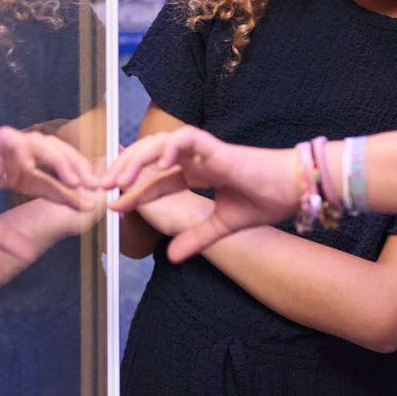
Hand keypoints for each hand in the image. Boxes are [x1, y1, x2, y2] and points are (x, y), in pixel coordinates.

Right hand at [0, 126, 94, 257]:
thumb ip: (5, 237)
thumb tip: (26, 254)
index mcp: (11, 173)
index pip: (48, 180)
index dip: (69, 191)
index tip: (89, 204)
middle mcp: (9, 158)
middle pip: (52, 155)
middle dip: (75, 168)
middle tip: (95, 187)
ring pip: (40, 144)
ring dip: (61, 159)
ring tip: (78, 180)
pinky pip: (13, 141)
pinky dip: (31, 151)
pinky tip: (46, 170)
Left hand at [103, 129, 295, 262]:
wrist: (293, 191)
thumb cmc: (266, 201)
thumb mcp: (222, 226)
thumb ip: (196, 238)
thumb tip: (171, 258)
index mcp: (198, 172)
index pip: (157, 180)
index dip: (134, 192)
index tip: (114, 207)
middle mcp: (196, 158)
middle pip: (151, 156)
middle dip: (125, 168)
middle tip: (103, 186)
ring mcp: (205, 150)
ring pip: (161, 143)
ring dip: (138, 158)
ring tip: (121, 178)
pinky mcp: (217, 147)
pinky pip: (187, 138)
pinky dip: (171, 147)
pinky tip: (158, 163)